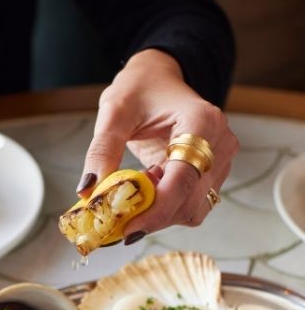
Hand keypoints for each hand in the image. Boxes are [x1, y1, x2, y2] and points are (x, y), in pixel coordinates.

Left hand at [76, 49, 238, 243]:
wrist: (159, 81)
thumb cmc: (139, 90)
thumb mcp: (114, 112)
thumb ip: (102, 150)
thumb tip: (88, 190)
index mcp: (201, 122)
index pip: (183, 180)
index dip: (156, 210)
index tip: (127, 228)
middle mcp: (220, 145)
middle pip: (190, 203)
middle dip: (153, 217)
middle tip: (117, 219)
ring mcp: (220, 162)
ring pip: (193, 211)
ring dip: (159, 215)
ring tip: (134, 193)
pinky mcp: (213, 176)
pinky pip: (190, 206)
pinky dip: (164, 209)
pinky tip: (146, 191)